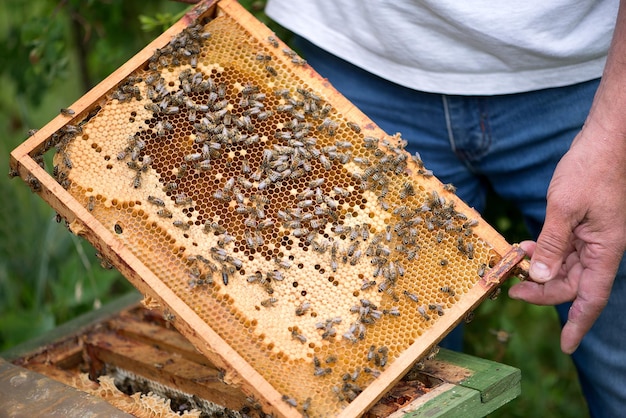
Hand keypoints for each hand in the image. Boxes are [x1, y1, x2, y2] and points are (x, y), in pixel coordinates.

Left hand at [508, 126, 625, 353]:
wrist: (604, 140)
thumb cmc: (590, 170)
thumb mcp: (564, 208)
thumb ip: (551, 244)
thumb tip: (541, 276)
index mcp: (605, 249)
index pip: (591, 298)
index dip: (578, 324)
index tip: (565, 345)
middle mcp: (601, 248)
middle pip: (572, 284)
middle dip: (543, 290)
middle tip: (512, 287)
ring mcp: (592, 238)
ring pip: (564, 267)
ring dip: (540, 269)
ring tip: (515, 264)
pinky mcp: (582, 226)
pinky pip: (561, 248)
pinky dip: (543, 251)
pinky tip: (525, 247)